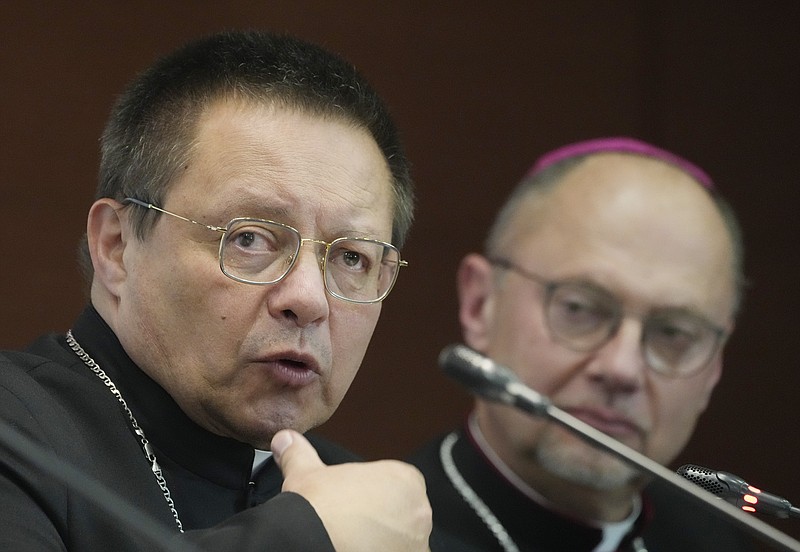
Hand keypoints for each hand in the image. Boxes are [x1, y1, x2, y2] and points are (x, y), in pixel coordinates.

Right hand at [271, 429, 431, 551]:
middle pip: (401, 512)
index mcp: (403, 478)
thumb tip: (285, 440)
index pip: (394, 484)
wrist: (315, 543)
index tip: (354, 503)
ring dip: (385, 540)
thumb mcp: (305, 473)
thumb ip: (299, 453)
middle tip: (353, 524)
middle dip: (381, 518)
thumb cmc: (319, 509)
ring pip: (402, 538)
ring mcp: (416, 540)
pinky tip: (359, 551)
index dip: (371, 493)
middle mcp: (418, 509)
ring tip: (354, 542)